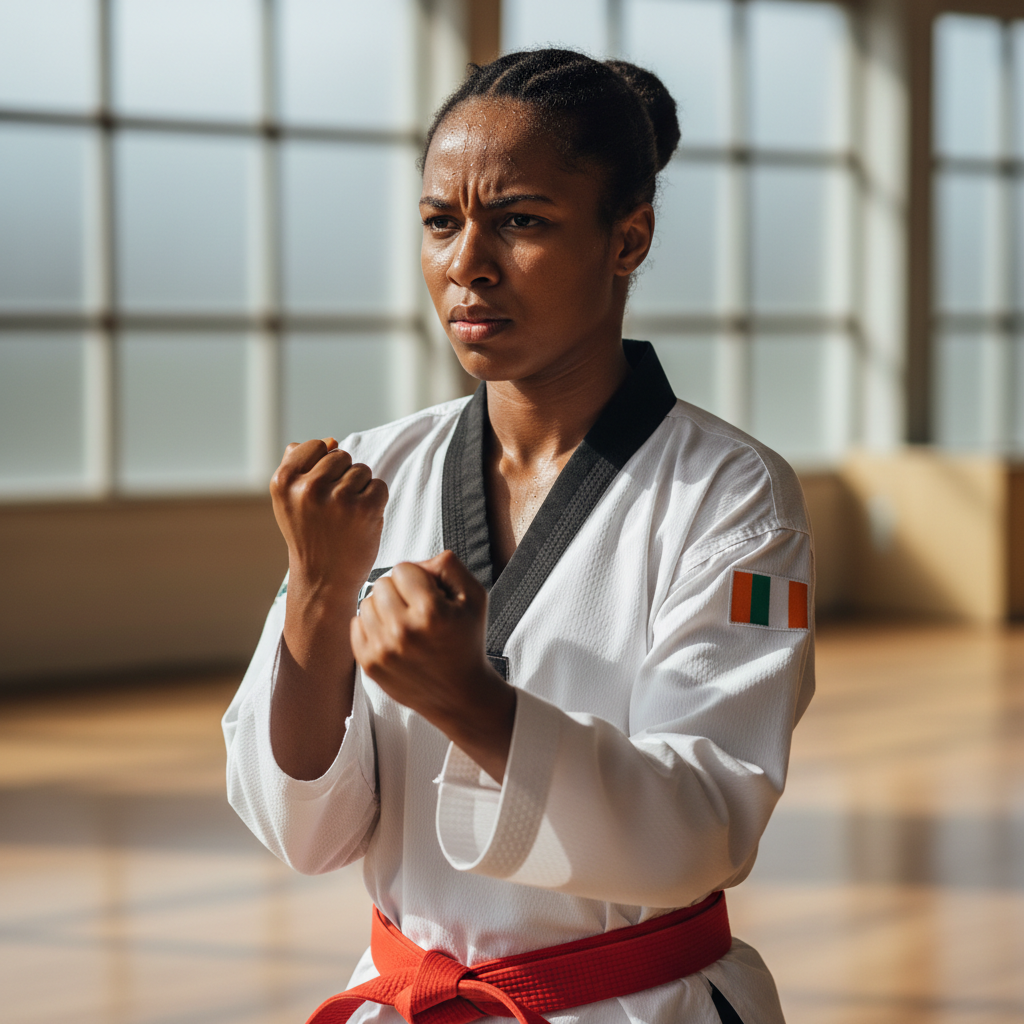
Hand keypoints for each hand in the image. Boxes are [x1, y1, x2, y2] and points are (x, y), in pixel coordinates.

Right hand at [270, 438, 388, 603]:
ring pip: (362, 470)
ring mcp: (338, 498)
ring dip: (360, 489)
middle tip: (334, 508)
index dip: (324, 465)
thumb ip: (299, 465)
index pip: (316, 446)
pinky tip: (361, 520)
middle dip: (343, 477)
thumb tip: (330, 440)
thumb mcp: (288, 500)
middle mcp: (308, 488)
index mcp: (283, 481)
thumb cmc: (309, 535)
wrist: (323, 579)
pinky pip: (379, 485)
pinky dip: (375, 501)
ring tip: (346, 516)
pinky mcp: (365, 509)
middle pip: (341, 455)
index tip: (319, 491)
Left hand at [351, 551, 515, 781]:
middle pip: (382, 583)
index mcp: (431, 612)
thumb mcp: (474, 596)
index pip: (403, 568)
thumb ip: (448, 565)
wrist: (460, 694)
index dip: (418, 577)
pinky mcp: (369, 664)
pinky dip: (373, 626)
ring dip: (384, 608)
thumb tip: (417, 563)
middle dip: (400, 591)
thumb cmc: (467, 641)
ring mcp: (383, 650)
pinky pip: (357, 624)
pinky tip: (393, 637)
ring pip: (367, 603)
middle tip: (417, 609)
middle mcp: (404, 631)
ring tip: (405, 623)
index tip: (430, 595)